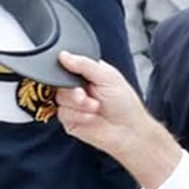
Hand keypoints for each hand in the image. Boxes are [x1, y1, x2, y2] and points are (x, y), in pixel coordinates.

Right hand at [56, 53, 181, 188]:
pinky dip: (78, 115)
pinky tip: (91, 118)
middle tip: (85, 94)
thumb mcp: (108, 76)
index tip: (71, 70)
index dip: (65, 66)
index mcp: (86, 73)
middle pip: (58, 80)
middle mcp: (77, 87)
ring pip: (60, 97)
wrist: (130, 132)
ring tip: (96, 107)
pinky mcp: (70, 120)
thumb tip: (64, 55)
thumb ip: (85, 64)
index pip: (66, 63)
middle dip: (72, 88)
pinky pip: (62, 113)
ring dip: (78, 103)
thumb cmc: (126, 105)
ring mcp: (73, 104)